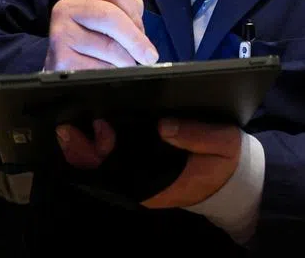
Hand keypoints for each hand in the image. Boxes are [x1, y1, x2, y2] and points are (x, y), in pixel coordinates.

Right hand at [44, 0, 157, 70]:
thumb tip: (145, 43)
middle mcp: (66, 8)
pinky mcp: (61, 59)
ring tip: (125, 65)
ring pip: (108, 46)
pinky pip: (98, 67)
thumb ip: (127, 16)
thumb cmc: (91, 39)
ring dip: (125, 61)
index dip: (135, 13)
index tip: (144, 33)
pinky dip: (111, 73)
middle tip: (149, 57)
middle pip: (110, 16)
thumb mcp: (106, 19)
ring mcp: (60, 33)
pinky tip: (108, 72)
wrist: (62, 64)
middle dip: (135, 39)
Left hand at [55, 118, 240, 207]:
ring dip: (87, 144)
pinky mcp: (142, 163)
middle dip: (83, 148)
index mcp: (158, 184)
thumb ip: (196, 136)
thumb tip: (163, 125)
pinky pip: (114, 156)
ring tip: (77, 119)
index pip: (117, 175)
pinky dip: (101, 140)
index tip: (98, 129)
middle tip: (71, 124)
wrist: (233, 177)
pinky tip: (94, 120)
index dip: (99, 155)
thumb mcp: (222, 144)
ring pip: (104, 164)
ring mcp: (139, 175)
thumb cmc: (226, 161)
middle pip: (103, 170)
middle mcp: (142, 183)